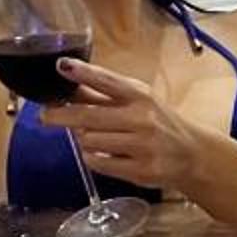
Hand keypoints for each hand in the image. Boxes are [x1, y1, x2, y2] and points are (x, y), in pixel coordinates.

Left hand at [43, 59, 197, 197]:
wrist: (191, 154)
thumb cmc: (158, 121)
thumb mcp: (136, 100)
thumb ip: (102, 92)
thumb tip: (66, 80)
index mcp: (140, 96)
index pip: (107, 81)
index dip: (82, 73)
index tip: (61, 66)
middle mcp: (142, 118)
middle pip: (89, 116)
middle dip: (60, 116)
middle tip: (45, 116)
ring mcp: (142, 146)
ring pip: (90, 142)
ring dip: (83, 140)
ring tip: (92, 137)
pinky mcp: (140, 170)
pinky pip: (99, 164)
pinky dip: (93, 158)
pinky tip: (100, 154)